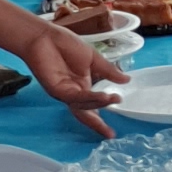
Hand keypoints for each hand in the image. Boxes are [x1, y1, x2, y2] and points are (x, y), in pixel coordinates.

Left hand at [14, 22, 127, 138]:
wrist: (45, 36)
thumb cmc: (65, 44)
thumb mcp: (93, 58)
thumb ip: (108, 71)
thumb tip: (126, 80)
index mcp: (82, 86)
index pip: (93, 106)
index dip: (102, 119)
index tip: (113, 132)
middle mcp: (73, 93)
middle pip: (86, 113)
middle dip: (97, 125)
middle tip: (111, 134)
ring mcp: (64, 93)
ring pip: (83, 105)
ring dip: (99, 103)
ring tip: (114, 98)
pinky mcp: (56, 90)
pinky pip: (75, 97)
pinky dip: (90, 97)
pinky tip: (103, 95)